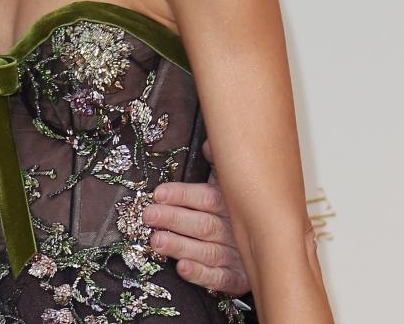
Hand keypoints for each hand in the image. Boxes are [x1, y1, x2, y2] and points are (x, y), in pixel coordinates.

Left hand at [144, 142, 249, 295]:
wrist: (275, 244)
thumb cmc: (239, 209)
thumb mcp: (232, 182)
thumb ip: (219, 164)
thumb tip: (209, 146)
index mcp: (231, 203)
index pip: (206, 197)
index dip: (182, 195)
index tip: (158, 193)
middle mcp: (235, 229)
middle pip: (203, 224)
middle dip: (174, 219)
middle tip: (149, 215)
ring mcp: (238, 256)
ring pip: (208, 251)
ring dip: (181, 246)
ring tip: (157, 240)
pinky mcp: (238, 280)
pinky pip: (220, 278)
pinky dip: (201, 274)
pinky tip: (182, 267)